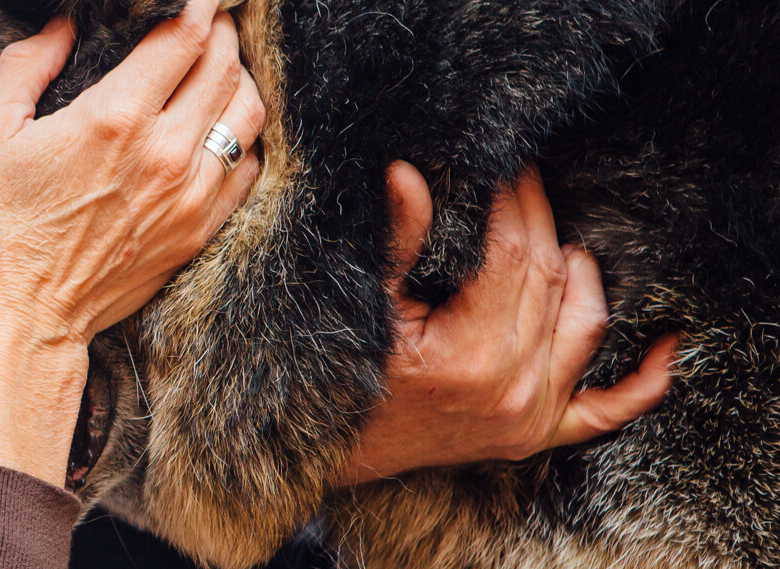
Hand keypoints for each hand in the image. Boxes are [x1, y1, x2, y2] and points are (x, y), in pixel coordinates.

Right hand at [0, 0, 263, 484]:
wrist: (23, 318)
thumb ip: (24, 67)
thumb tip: (61, 27)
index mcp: (113, 118)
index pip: (182, 37)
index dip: (195, 7)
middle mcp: (163, 152)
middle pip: (224, 67)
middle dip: (219, 33)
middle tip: (205, 22)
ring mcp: (189, 195)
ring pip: (247, 114)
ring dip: (238, 80)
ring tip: (217, 69)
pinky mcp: (199, 230)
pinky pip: (248, 168)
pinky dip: (242, 137)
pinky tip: (219, 129)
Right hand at [338, 161, 678, 485]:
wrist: (332, 450)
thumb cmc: (342, 376)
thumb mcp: (365, 306)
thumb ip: (397, 242)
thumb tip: (407, 175)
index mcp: (468, 354)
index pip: (512, 254)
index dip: (513, 201)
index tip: (506, 166)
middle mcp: (511, 387)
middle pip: (549, 280)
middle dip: (541, 221)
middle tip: (525, 184)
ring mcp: (530, 415)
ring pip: (585, 325)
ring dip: (583, 277)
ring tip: (563, 242)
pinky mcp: (535, 434)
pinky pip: (606, 411)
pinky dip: (644, 381)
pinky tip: (667, 346)